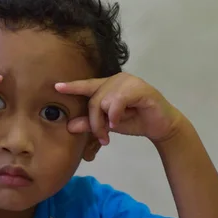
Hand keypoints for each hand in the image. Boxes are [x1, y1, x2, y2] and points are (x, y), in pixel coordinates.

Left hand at [55, 72, 182, 144]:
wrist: (161, 126)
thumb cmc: (135, 121)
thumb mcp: (109, 124)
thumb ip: (91, 123)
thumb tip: (70, 126)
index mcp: (108, 85)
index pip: (87, 85)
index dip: (72, 86)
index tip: (56, 87)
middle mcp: (117, 79)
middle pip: (93, 100)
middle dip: (94, 122)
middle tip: (102, 137)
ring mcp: (128, 81)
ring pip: (103, 101)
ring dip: (106, 121)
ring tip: (113, 131)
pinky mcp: (139, 88)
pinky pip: (117, 102)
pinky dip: (115, 115)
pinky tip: (118, 123)